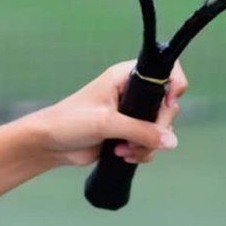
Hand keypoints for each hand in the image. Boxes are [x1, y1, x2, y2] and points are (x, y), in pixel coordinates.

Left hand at [30, 60, 187, 167]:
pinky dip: (141, 152)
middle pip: (167, 107)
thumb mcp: (106, 122)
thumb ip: (140, 130)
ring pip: (160, 130)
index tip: (168, 105)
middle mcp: (132, 92)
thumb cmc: (70, 121)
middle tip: (136, 139)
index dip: (174, 85)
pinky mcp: (128, 133)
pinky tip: (122, 155)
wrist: (51, 144)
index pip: (165, 70)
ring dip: (146, 145)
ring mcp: (132, 114)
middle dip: (156, 129)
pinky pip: (150, 143)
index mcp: (126, 76)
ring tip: (123, 150)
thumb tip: (171, 141)